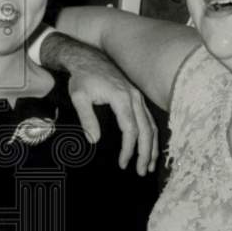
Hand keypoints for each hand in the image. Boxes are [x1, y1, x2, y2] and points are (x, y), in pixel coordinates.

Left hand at [42, 33, 157, 174]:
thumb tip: (94, 140)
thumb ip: (87, 118)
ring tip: (149, 166)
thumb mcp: (79, 96)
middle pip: (146, 130)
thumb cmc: (82, 77)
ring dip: (152, 146)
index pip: (130, 129)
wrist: (87, 58)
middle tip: (141, 172)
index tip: (123, 163)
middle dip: (145, 153)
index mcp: (122, 97)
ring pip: (151, 125)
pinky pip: (148, 118)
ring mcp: (137, 97)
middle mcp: (134, 97)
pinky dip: (151, 135)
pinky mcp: (136, 97)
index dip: (128, 149)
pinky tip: (149, 147)